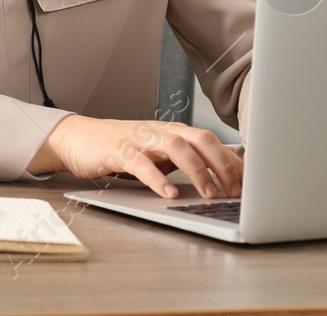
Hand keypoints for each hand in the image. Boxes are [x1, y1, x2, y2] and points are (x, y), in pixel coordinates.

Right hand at [28, 115, 242, 200]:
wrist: (77, 138)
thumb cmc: (121, 148)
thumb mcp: (156, 154)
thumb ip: (183, 160)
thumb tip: (220, 173)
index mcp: (172, 132)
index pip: (210, 140)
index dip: (231, 160)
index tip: (248, 182)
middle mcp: (159, 131)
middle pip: (199, 139)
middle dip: (222, 165)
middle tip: (235, 190)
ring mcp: (138, 138)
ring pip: (175, 146)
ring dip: (196, 171)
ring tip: (208, 194)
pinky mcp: (117, 150)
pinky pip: (140, 163)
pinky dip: (156, 178)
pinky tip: (168, 193)